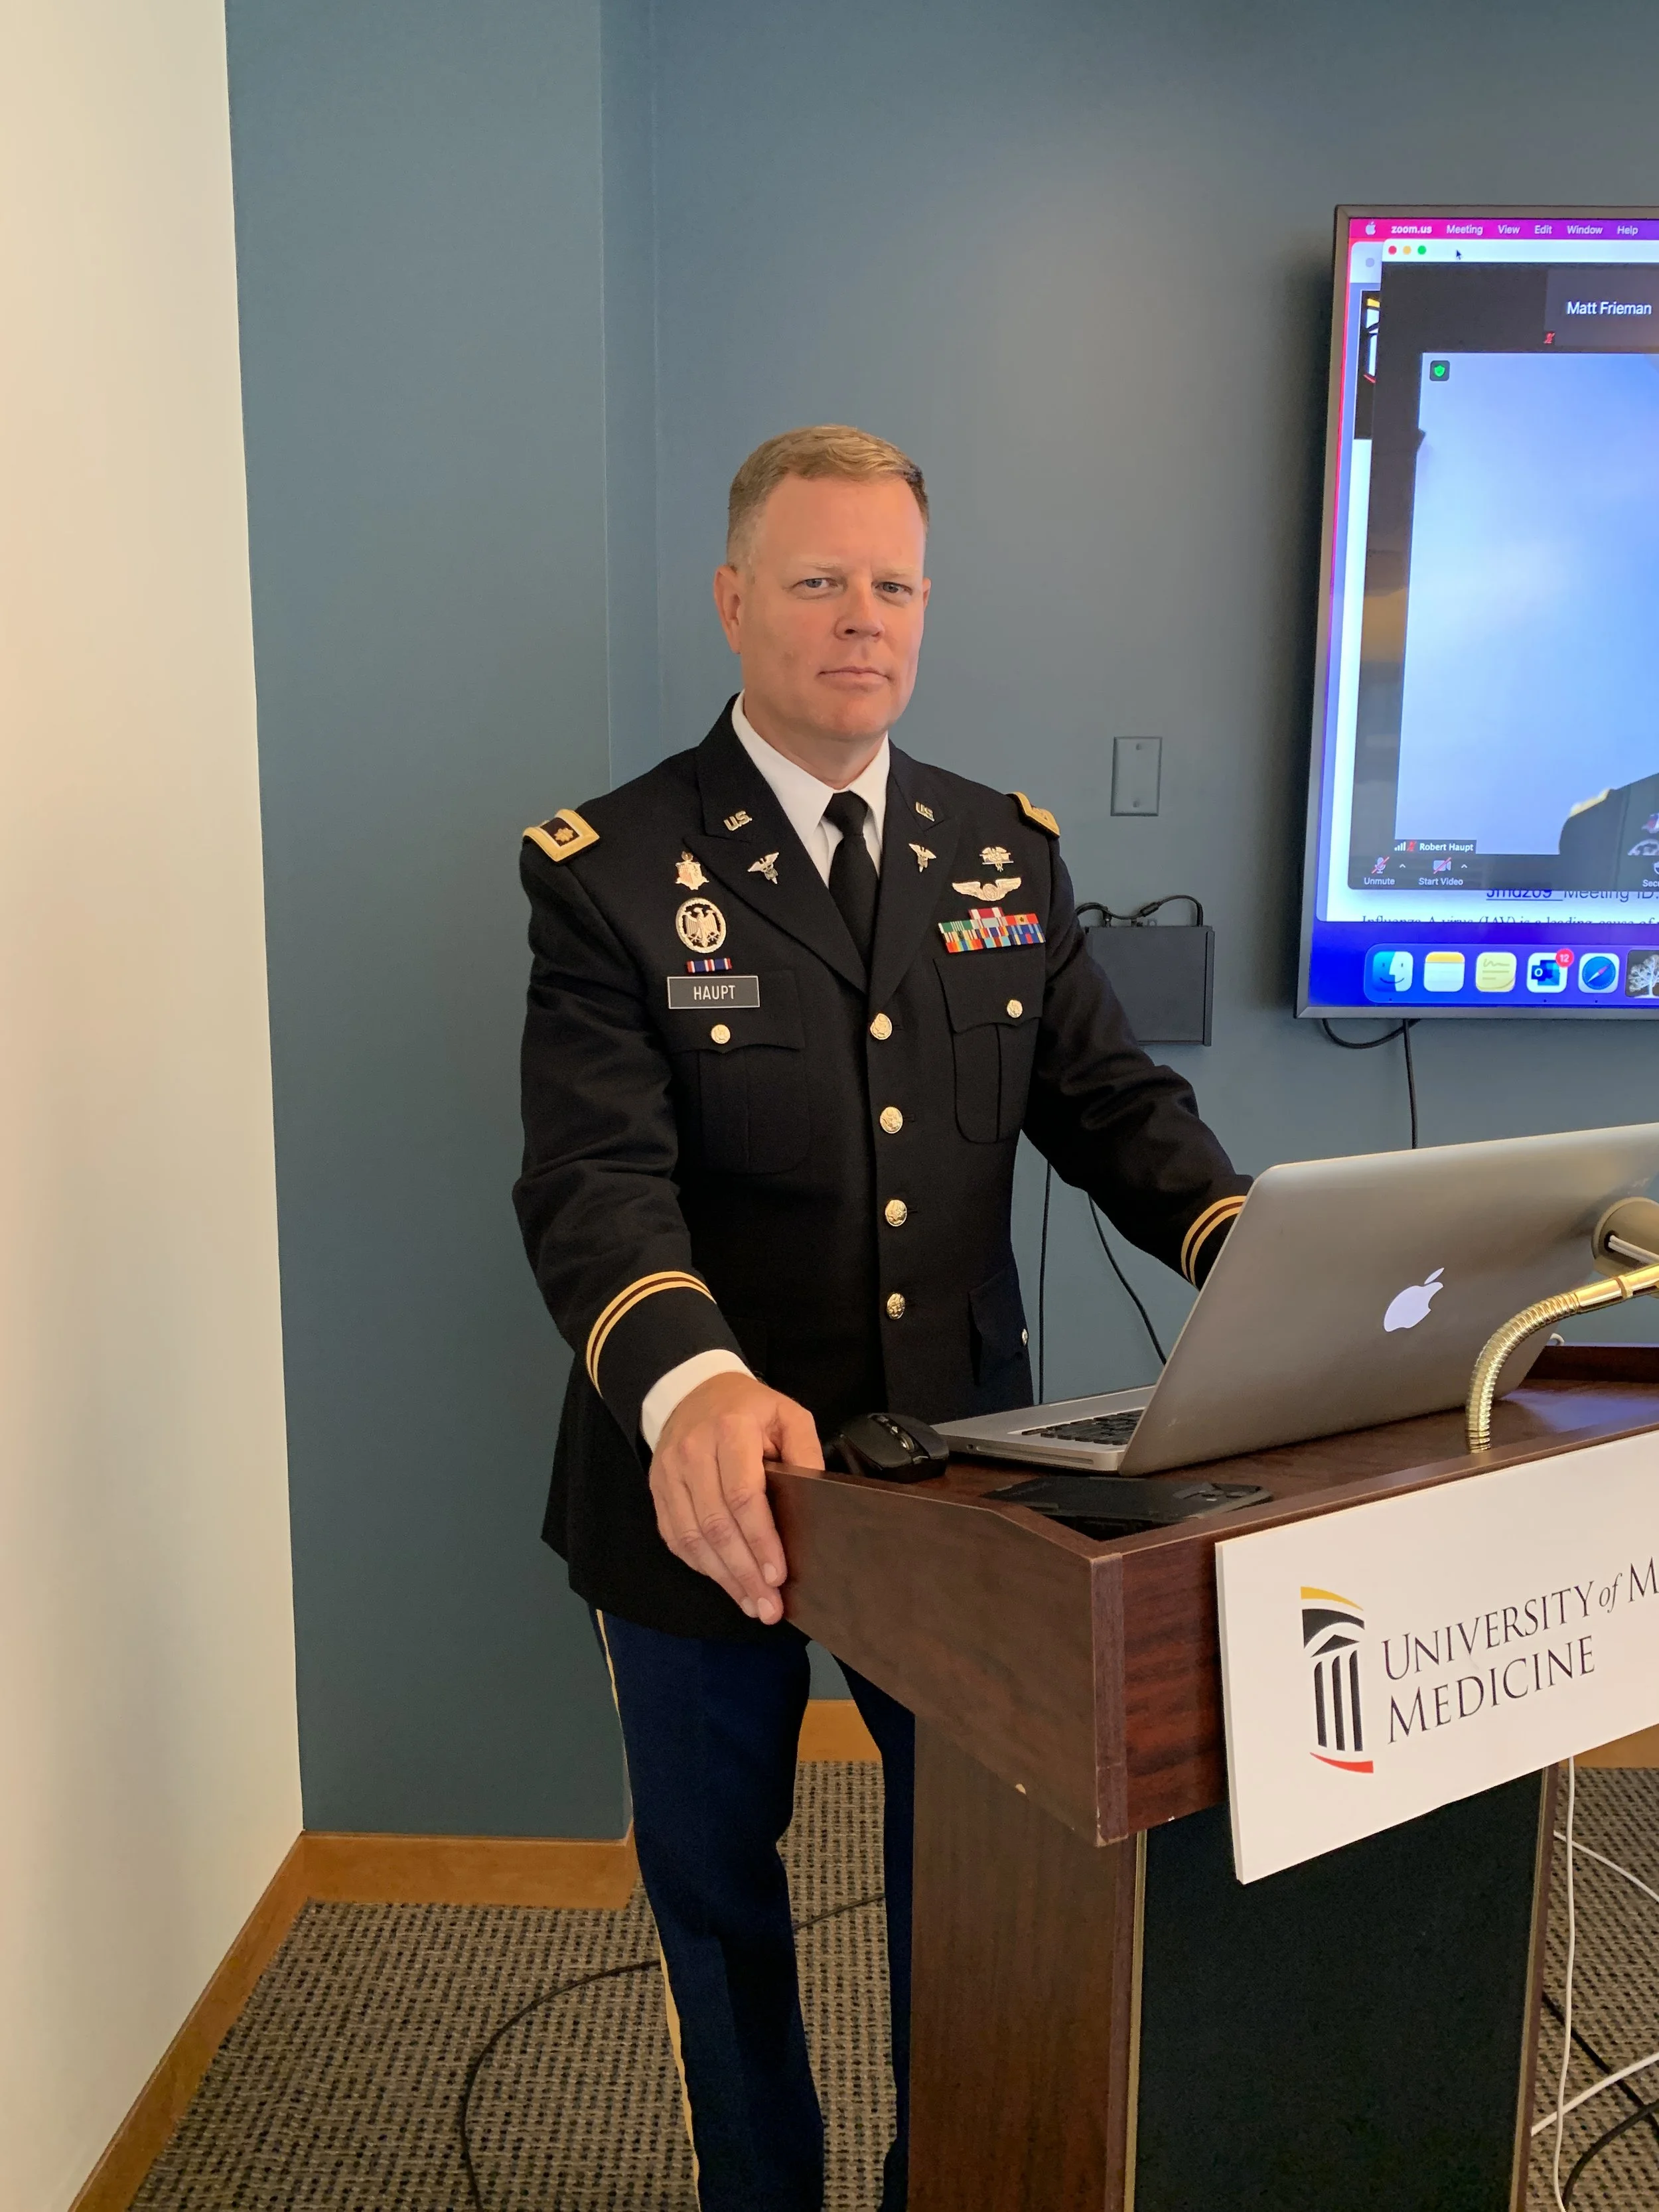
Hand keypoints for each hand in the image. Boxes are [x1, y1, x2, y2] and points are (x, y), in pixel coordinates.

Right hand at [649, 1372, 822, 1623]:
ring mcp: (669, 1474)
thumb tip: (819, 1498)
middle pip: (717, 1525)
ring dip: (723, 1578)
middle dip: (744, 1573)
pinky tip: (726, 1583)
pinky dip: (701, 1566)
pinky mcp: (658, 1490)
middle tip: (769, 1607)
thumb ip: (805, 1451)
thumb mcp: (788, 1415)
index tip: (778, 1575)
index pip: (744, 1496)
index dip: (761, 1540)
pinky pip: (676, 1538)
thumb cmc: (748, 1408)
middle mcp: (693, 1453)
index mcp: (730, 1431)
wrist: (691, 1389)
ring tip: (752, 1605)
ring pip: (693, 1538)